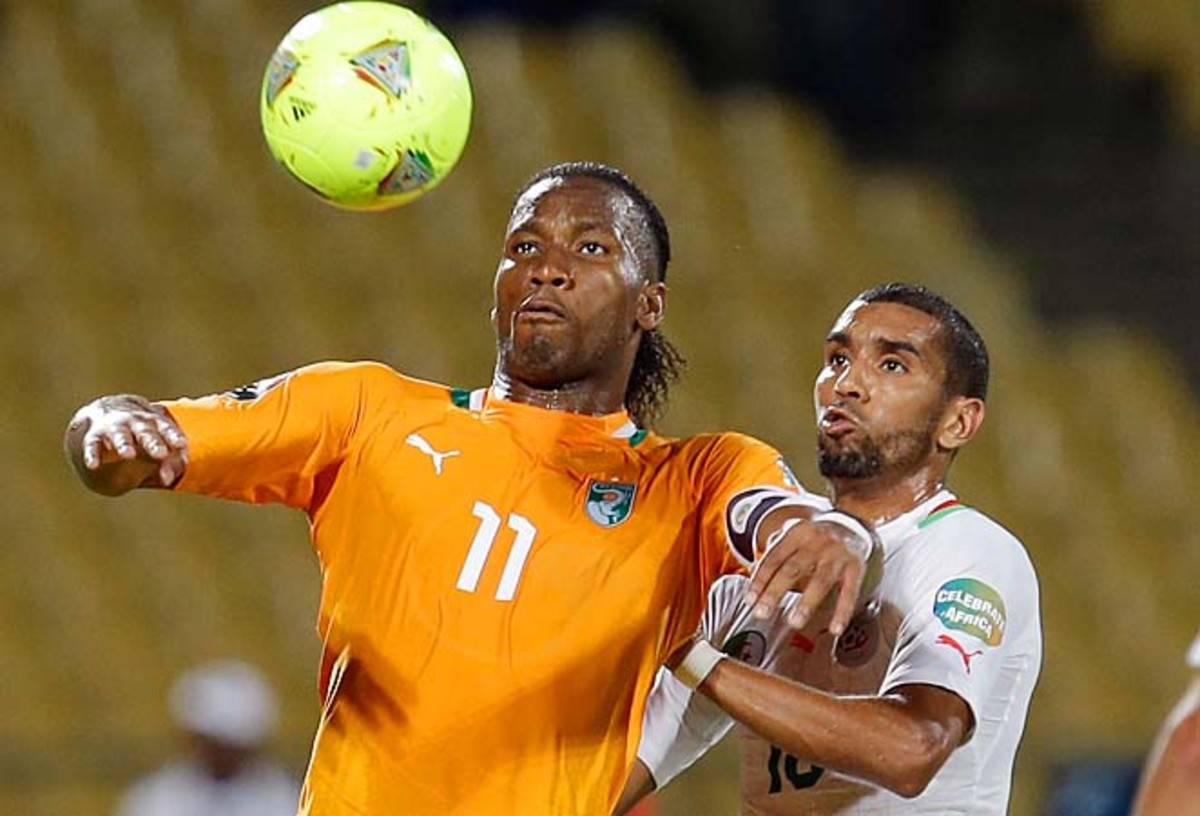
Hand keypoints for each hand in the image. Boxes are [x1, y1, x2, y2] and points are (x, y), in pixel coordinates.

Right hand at [69, 395, 187, 489]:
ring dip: (124, 444)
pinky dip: (92, 454)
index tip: (181, 444)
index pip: (166, 428)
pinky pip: (92, 445)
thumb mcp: (159, 444)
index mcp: (154, 422)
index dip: (173, 436)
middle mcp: (134, 422)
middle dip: (153, 442)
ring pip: (119, 434)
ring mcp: (114, 428)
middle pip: (145, 431)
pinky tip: (94, 465)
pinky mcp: (94, 437)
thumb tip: (167, 480)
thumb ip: (169, 462)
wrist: (106, 409)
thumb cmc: (142, 433)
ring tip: (128, 455)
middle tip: (161, 454)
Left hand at [745, 516, 870, 636]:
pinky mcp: (856, 566)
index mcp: (797, 533)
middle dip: (775, 592)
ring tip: (795, 622)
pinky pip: (850, 591)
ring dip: (806, 603)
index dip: (760, 580)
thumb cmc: (814, 540)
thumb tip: (754, 587)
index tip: (750, 601)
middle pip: (793, 569)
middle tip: (763, 613)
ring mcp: (838, 554)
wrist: (850, 524)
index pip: (774, 558)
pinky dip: (843, 611)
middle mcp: (817, 541)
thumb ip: (774, 557)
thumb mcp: (793, 538)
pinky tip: (835, 628)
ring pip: (821, 581)